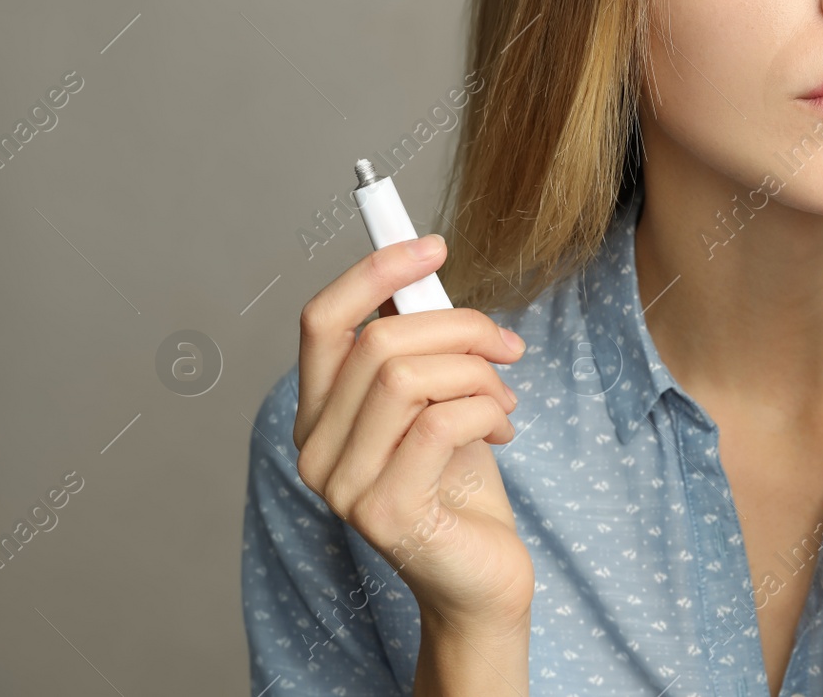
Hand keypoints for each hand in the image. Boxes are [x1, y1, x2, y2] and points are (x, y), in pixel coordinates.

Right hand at [294, 234, 535, 632]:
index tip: (434, 245)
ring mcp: (343, 486)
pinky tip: (503, 428)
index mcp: (319, 414)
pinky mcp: (385, 512)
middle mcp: (315, 450)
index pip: (321, 321)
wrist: (483, 576)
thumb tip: (423, 274)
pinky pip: (439, 421)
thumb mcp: (439, 399)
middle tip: (507, 346)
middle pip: (378, 341)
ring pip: (406, 375)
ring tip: (504, 397)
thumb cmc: (461, 483)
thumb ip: (421, 347)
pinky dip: (485, 409)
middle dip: (458, 327)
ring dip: (477, 373)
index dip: (374, 271)